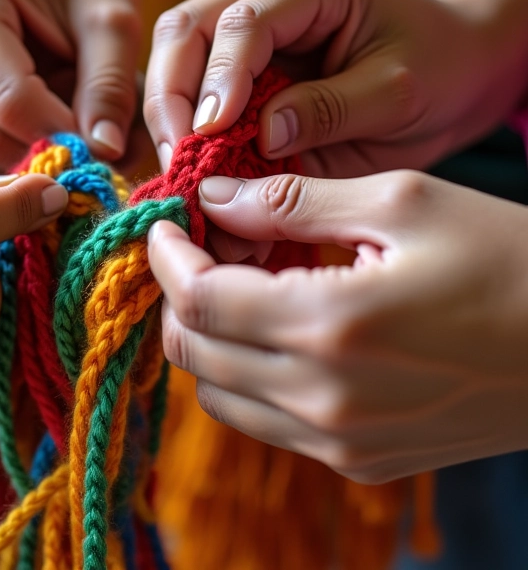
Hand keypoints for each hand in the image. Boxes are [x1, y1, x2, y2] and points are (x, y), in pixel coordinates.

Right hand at [0, 0, 140, 170]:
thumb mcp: (112, 20)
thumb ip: (111, 85)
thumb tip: (104, 153)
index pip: (11, 103)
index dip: (63, 135)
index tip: (102, 141)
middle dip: (37, 152)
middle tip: (78, 137)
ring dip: (12, 164)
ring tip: (47, 126)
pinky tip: (18, 140)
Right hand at [144, 0, 527, 174]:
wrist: (452, 64)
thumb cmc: (437, 71)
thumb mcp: (398, 95)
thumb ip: (330, 110)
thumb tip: (260, 135)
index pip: (244, 21)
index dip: (219, 80)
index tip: (209, 137)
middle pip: (186, 26)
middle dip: (171, 95)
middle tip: (179, 158)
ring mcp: (249, 13)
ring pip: (176, 49)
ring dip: (168, 108)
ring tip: (181, 163)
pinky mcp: (241, 52)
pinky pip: (193, 77)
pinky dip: (183, 119)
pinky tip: (193, 157)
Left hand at [148, 171, 527, 482]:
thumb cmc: (507, 260)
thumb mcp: (401, 202)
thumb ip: (294, 202)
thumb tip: (215, 197)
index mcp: (331, 327)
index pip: (198, 301)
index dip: (166, 258)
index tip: (164, 223)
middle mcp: (324, 401)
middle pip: (194, 354)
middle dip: (179, 295)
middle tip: (199, 248)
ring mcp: (340, 442)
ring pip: (219, 395)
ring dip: (209, 336)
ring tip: (239, 284)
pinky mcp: (358, 460)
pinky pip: (265, 420)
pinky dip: (247, 372)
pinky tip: (278, 327)